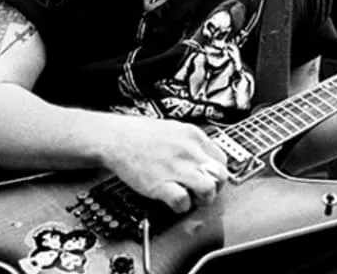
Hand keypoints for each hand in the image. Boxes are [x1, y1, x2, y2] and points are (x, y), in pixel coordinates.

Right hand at [100, 115, 228, 213]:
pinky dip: (182, 206)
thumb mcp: (173, 129)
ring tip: (192, 198)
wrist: (115, 138)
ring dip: (203, 199)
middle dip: (215, 187)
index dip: (216, 173)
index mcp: (193, 135)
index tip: (209, 178)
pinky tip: (174, 201)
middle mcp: (188, 151)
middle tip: (203, 191)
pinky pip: (183, 201)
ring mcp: (176, 167)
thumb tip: (204, 159)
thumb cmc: (139, 135)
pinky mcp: (161, 184)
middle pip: (221, 175)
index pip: (221, 160)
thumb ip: (191, 143)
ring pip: (208, 189)